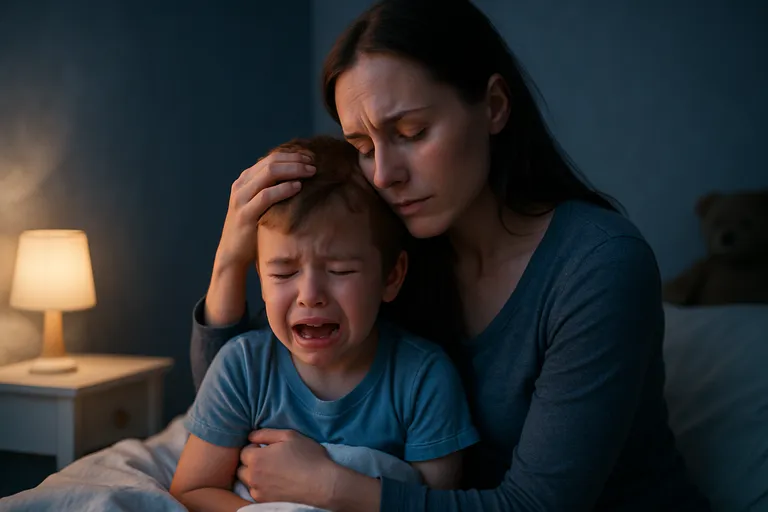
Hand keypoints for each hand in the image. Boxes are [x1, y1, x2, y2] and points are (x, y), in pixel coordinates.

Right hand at [214, 151, 315, 271]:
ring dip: (293, 170)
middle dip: (295, 159)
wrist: (233, 254)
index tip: (311, 157)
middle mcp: (242, 185)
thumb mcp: (261, 204)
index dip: (293, 155)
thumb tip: (300, 178)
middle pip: (271, 161)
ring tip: (310, 172)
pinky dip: (284, 189)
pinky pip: (266, 196)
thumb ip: (273, 189)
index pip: (271, 158)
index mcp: (246, 179)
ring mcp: (241, 198)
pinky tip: (298, 187)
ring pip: (269, 173)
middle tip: (313, 163)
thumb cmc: (253, 228)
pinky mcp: (245, 214)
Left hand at [237, 429, 335, 506]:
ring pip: (248, 482)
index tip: (268, 448)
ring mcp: (258, 492)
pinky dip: (262, 487)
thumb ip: (266, 434)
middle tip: (270, 460)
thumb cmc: (308, 457)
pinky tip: (277, 483)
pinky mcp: (265, 503)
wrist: (322, 485)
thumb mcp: (289, 436)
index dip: (255, 447)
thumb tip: (251, 436)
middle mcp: (253, 477)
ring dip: (255, 475)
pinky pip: (256, 493)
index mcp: (257, 458)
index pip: (244, 451)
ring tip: (274, 472)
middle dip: (252, 462)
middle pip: (242, 468)